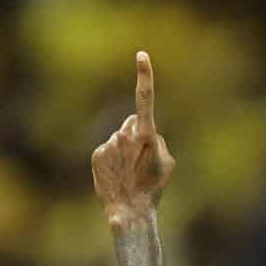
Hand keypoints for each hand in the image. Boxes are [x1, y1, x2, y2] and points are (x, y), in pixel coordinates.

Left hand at [93, 51, 176, 226]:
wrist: (129, 211)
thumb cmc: (153, 188)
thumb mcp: (168, 163)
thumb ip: (158, 141)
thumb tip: (146, 134)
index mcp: (146, 135)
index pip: (145, 100)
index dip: (145, 76)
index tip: (141, 55)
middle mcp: (125, 135)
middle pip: (131, 122)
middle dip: (137, 134)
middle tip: (142, 161)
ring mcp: (109, 144)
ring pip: (119, 137)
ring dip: (125, 149)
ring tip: (130, 172)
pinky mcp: (97, 154)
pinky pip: (108, 148)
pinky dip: (113, 158)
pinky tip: (118, 174)